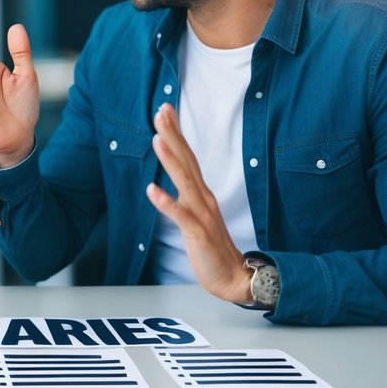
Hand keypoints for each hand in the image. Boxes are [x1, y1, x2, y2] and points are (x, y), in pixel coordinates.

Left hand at [145, 103, 251, 303]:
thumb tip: (172, 177)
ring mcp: (202, 214)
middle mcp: (204, 198)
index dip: (176, 133)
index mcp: (202, 193)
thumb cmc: (213, 246)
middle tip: (161, 110)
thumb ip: (187, 194)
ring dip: (170, 160)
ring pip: (185, 182)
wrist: (235, 277)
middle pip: (187, 161)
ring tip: (157, 139)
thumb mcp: (198, 214)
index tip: (166, 110)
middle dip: (173, 135)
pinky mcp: (198, 233)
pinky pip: (181, 216)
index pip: (188, 156)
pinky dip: (167, 202)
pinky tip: (151, 190)